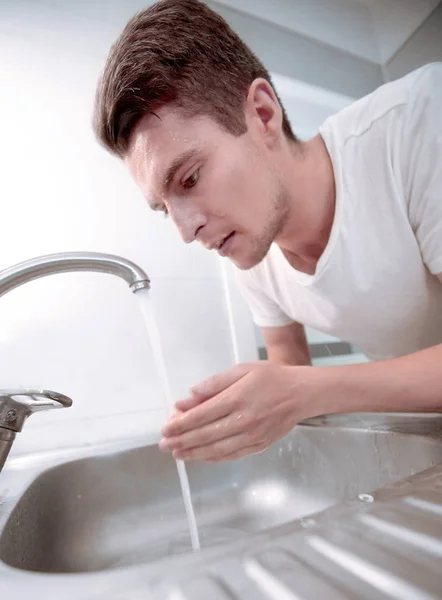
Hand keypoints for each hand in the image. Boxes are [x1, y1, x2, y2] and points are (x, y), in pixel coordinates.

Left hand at [159, 361, 312, 461]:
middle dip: (181, 440)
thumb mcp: (242, 370)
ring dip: (194, 453)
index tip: (165, 429)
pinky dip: (213, 458)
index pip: (201, 415)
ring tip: (177, 454)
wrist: (302, 393)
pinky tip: (201, 457)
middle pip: (205, 435)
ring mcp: (251, 436)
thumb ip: (214, 384)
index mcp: (236, 398)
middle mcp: (242, 420)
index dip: (180, 424)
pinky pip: (231, 455)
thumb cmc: (271, 377)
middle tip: (164, 445)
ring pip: (216, 449)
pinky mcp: (259, 445)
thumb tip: (189, 396)